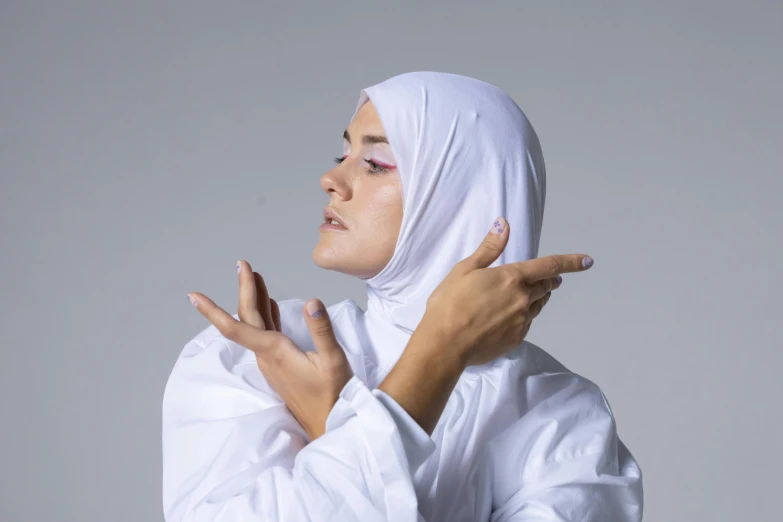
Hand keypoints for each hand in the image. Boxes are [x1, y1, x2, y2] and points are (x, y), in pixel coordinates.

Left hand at [186, 260, 353, 440]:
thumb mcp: (333, 361)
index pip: (237, 327)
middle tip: (242, 264)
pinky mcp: (280, 363)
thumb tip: (310, 302)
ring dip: (254, 298)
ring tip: (253, 275)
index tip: (194, 295)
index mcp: (275, 352)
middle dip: (244, 289)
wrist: (328, 422)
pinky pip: (267, 332)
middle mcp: (267, 355)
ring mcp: (272, 360)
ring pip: (256, 324)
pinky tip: (268, 303)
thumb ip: (321, 330)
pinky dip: (265, 313)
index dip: (213, 311)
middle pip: (248, 318)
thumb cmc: (332, 394)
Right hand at [423, 217, 593, 367]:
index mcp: (511, 278)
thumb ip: (489, 248)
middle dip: (550, 280)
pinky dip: (524, 316)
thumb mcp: (465, 270)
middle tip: (549, 278)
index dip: (571, 262)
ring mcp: (521, 321)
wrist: (444, 344)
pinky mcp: (516, 339)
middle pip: (546, 286)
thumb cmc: (449, 304)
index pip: (549, 266)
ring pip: (538, 305)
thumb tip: (504, 224)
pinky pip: (527, 323)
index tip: (588, 260)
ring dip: (538, 297)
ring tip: (527, 296)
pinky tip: (508, 317)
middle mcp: (522, 299)